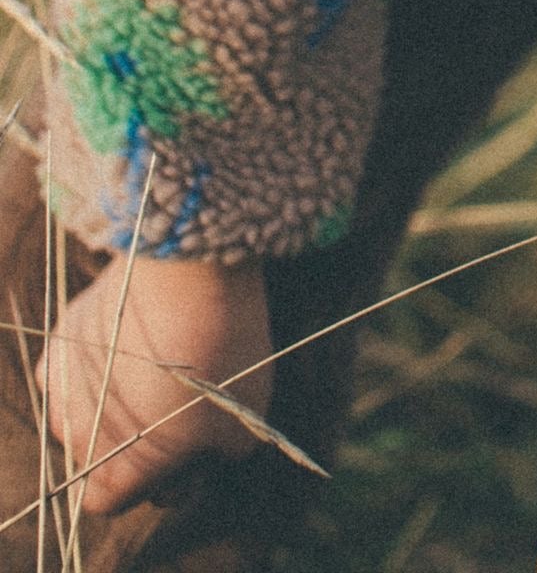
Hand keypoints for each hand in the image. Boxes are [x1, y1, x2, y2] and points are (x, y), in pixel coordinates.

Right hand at [38, 253, 273, 513]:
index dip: (160, 479)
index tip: (195, 447)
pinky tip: (137, 338)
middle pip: (105, 455)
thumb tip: (209, 451)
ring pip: (90, 410)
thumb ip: (217, 457)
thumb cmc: (218, 357)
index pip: (121, 499)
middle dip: (142, 437)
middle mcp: (76, 440)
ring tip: (165, 364)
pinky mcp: (61, 338)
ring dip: (118, 399)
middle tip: (186, 403)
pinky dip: (99, 362)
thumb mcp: (242, 425)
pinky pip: (75, 369)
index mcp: (112, 476)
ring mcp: (62, 388)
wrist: (186, 271)